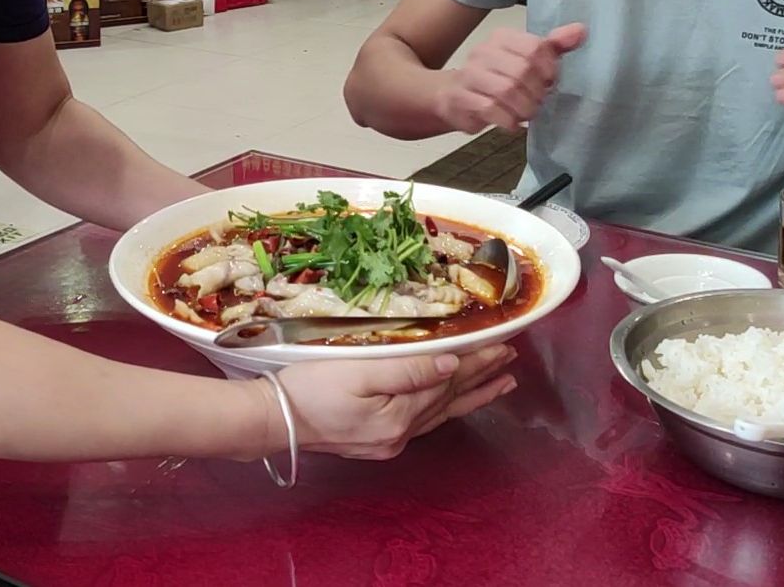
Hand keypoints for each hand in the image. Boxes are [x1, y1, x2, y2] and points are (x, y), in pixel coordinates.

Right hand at [270, 344, 517, 459]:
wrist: (272, 420)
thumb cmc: (308, 388)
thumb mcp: (358, 371)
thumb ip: (408, 369)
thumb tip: (452, 363)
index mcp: (399, 416)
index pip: (449, 381)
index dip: (477, 361)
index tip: (502, 343)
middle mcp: (401, 434)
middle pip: (451, 400)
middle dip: (482, 378)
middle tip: (510, 360)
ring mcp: (389, 441)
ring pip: (442, 414)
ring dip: (472, 396)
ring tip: (500, 384)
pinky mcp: (376, 440)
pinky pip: (425, 421)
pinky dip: (446, 408)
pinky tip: (451, 403)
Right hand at [435, 24, 587, 133]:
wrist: (451, 94)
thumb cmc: (496, 77)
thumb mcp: (526, 59)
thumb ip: (554, 46)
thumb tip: (581, 31)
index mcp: (502, 38)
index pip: (534, 47)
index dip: (549, 69)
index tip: (550, 82)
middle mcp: (483, 52)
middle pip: (522, 70)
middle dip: (537, 92)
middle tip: (539, 102)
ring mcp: (469, 75)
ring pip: (506, 90)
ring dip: (524, 108)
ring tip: (527, 113)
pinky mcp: (460, 98)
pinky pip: (490, 109)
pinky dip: (508, 120)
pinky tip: (511, 122)